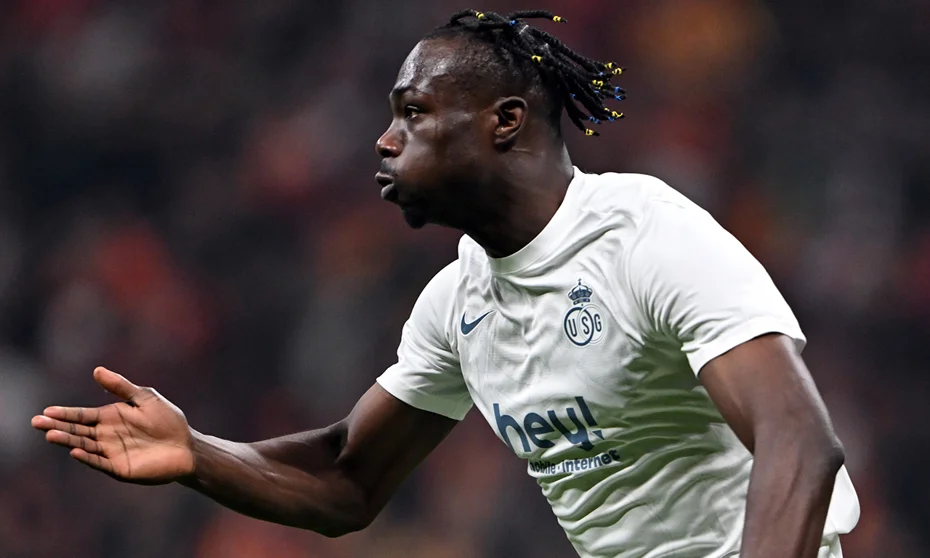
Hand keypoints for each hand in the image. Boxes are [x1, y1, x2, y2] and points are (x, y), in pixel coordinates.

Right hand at [31, 367, 194, 484]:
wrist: (186, 446)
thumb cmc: (168, 420)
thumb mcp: (145, 398)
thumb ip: (121, 387)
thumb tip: (96, 370)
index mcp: (110, 417)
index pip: (82, 416)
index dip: (65, 414)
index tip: (47, 411)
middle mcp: (106, 436)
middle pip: (77, 431)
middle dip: (57, 426)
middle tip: (36, 423)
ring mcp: (111, 452)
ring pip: (84, 446)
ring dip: (67, 441)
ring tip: (50, 435)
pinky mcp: (120, 468)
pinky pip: (100, 462)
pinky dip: (88, 458)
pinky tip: (75, 451)